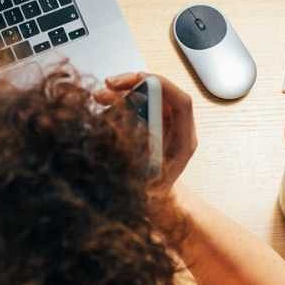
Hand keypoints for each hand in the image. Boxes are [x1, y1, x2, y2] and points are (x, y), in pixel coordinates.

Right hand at [95, 71, 196, 188]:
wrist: (155, 203)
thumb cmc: (153, 197)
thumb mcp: (148, 185)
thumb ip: (141, 164)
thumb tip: (125, 138)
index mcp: (184, 141)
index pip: (181, 103)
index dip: (162, 87)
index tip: (138, 81)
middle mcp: (176, 127)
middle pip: (161, 93)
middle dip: (135, 84)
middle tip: (109, 84)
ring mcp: (164, 123)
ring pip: (147, 95)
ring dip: (123, 92)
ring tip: (100, 96)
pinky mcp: (150, 123)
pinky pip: (136, 104)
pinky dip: (119, 101)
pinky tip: (103, 105)